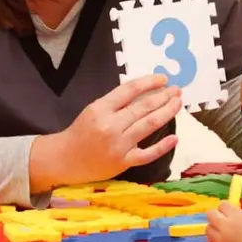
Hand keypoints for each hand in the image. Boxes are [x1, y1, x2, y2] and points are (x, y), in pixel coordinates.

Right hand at [55, 74, 181, 183]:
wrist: (64, 159)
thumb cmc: (80, 132)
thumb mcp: (93, 110)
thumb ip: (116, 102)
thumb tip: (145, 93)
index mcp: (101, 108)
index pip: (130, 90)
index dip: (149, 83)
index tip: (163, 79)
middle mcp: (110, 125)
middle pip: (144, 107)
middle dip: (164, 97)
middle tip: (177, 91)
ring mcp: (118, 145)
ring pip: (148, 126)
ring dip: (166, 113)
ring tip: (178, 104)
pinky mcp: (123, 162)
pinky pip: (147, 154)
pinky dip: (162, 146)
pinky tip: (175, 138)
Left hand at [207, 202, 241, 241]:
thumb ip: (240, 216)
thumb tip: (231, 214)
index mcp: (236, 218)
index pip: (222, 205)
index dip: (226, 209)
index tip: (230, 213)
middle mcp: (225, 227)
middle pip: (211, 214)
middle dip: (217, 215)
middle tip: (224, 221)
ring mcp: (220, 240)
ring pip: (208, 228)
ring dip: (214, 228)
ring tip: (223, 233)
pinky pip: (210, 241)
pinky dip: (214, 239)